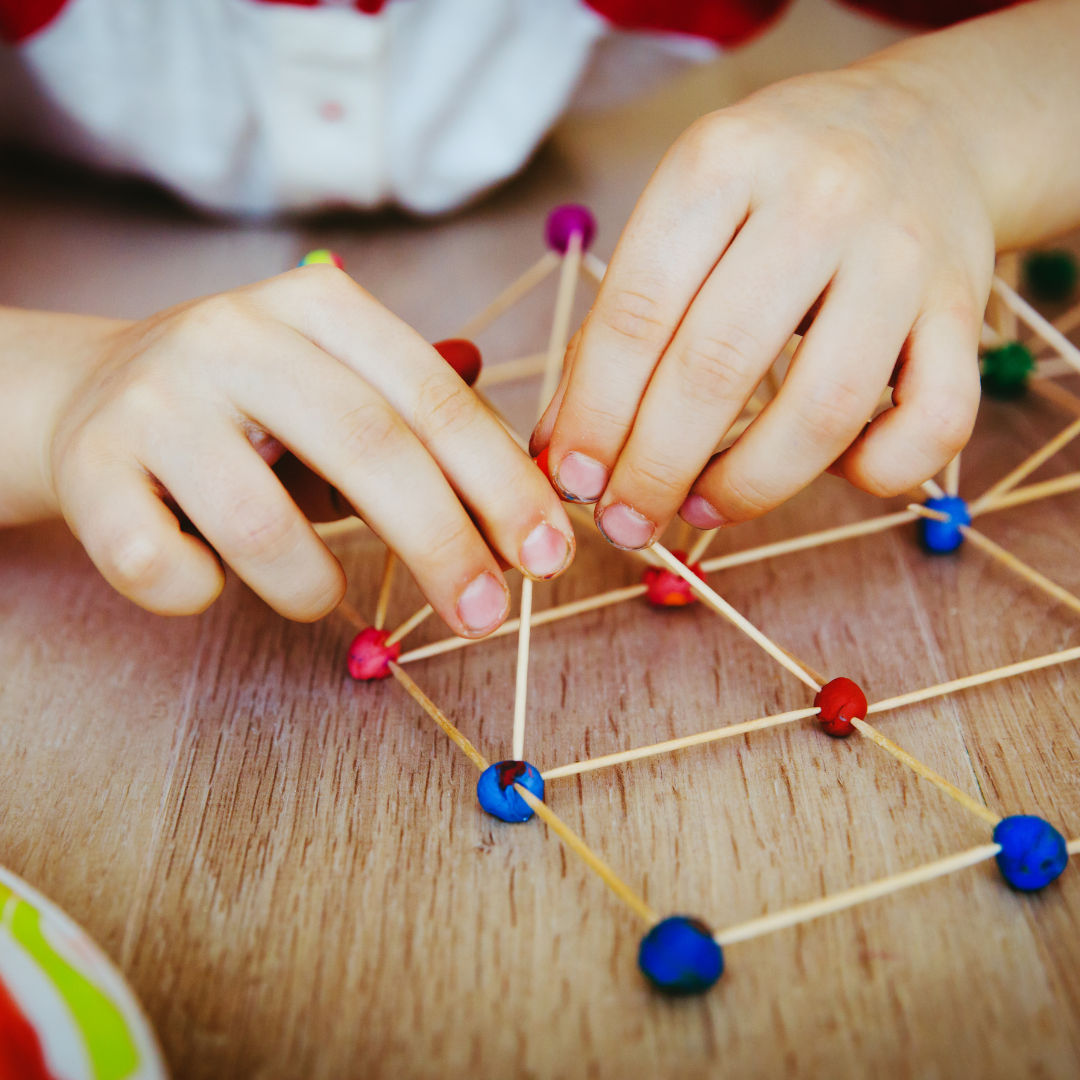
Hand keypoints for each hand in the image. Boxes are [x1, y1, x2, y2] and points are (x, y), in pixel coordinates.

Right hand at [42, 266, 573, 630]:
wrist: (86, 396)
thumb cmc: (247, 410)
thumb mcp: (341, 387)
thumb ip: (430, 424)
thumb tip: (538, 486)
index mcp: (317, 307)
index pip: (432, 397)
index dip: (501, 482)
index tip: (549, 553)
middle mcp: (234, 335)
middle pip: (368, 448)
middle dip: (445, 546)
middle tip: (487, 617)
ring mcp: (153, 398)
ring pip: (264, 525)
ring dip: (313, 586)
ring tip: (318, 595)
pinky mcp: (87, 468)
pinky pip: (165, 567)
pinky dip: (202, 593)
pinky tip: (210, 576)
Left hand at [532, 64, 993, 545]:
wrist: (927, 128)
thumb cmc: (775, 191)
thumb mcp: (685, 216)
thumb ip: (620, 326)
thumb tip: (563, 453)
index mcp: (723, 162)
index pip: (638, 312)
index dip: (594, 415)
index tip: (572, 482)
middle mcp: (819, 198)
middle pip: (717, 367)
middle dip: (654, 469)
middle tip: (624, 525)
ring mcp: (903, 253)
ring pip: (823, 410)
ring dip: (748, 488)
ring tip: (700, 509)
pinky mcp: (965, 307)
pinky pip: (932, 424)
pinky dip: (874, 472)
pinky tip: (830, 468)